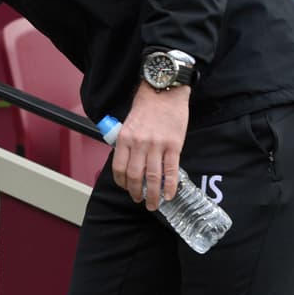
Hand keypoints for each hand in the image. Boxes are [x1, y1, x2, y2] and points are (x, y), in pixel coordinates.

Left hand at [110, 83, 189, 209]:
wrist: (164, 91)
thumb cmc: (146, 106)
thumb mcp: (128, 123)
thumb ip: (126, 143)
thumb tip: (128, 163)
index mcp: (124, 138)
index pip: (118, 167)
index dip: (121, 182)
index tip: (125, 189)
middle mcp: (139, 144)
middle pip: (134, 176)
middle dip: (136, 192)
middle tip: (140, 200)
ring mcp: (157, 145)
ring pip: (153, 177)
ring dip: (152, 194)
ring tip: (153, 203)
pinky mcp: (174, 146)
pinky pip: (171, 171)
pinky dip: (170, 186)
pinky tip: (170, 194)